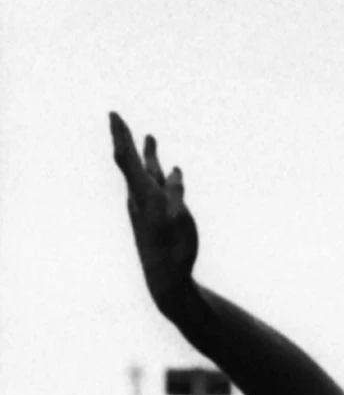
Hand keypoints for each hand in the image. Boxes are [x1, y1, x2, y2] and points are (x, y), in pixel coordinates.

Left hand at [109, 112, 199, 313]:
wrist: (166, 279)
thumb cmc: (173, 251)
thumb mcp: (177, 220)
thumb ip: (174, 194)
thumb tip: (173, 174)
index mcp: (142, 195)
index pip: (126, 159)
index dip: (121, 136)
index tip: (114, 115)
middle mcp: (142, 197)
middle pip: (132, 163)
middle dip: (127, 139)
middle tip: (115, 118)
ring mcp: (151, 208)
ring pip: (149, 175)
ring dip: (149, 155)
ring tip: (150, 138)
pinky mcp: (160, 217)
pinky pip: (161, 190)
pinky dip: (165, 176)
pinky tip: (173, 172)